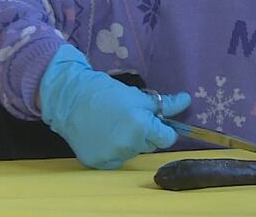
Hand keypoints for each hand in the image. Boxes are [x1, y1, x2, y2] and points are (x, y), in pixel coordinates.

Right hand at [38, 45, 189, 168]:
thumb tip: (186, 100)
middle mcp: (129, 145)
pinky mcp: (98, 163)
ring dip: (128, 142)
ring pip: (133, 152)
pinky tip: (103, 136)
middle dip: (145, 134)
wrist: (69, 99)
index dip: (163, 129)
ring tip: (112, 125)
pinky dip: (113, 150)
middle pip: (150, 146)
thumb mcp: (137, 95)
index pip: (167, 138)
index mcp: (141, 126)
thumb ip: (164, 104)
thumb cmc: (105, 92)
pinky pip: (116, 160)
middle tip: (128, 119)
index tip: (155, 123)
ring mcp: (113, 156)